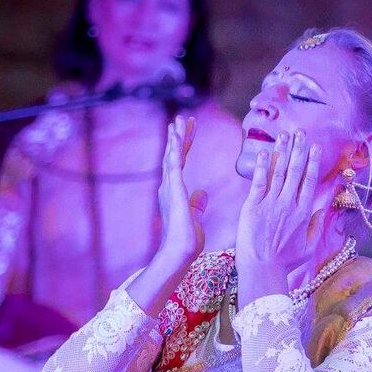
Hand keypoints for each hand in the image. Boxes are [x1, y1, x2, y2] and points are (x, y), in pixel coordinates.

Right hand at [155, 114, 207, 263]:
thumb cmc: (186, 241)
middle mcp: (168, 187)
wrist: (179, 253)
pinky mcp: (174, 192)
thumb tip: (203, 194)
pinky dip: (175, 150)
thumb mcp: (195, 217)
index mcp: (174, 192)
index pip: (180, 162)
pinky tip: (176, 137)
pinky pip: (174, 166)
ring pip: (172, 157)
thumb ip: (197, 204)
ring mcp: (170, 188)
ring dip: (175, 138)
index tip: (189, 130)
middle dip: (178, 136)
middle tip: (182, 118)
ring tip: (178, 121)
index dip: (184, 145)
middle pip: (174, 155)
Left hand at [237, 130, 321, 273]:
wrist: (262, 269)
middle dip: (299, 149)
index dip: (312, 161)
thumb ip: (316, 227)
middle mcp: (289, 204)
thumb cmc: (285, 263)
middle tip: (300, 132)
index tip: (315, 147)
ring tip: (285, 135)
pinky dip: (262, 166)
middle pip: (295, 171)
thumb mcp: (309, 248)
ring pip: (278, 171)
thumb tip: (321, 211)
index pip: (309, 181)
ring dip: (282, 151)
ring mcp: (270, 204)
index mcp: (304, 213)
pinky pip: (259, 181)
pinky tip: (265, 152)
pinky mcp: (253, 206)